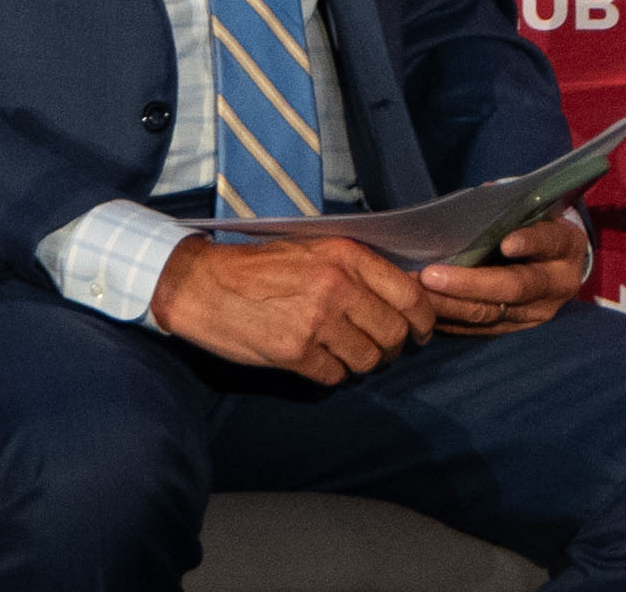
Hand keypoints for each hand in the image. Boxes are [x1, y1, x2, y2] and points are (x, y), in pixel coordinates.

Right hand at [149, 234, 433, 382]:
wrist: (202, 284)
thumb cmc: (260, 266)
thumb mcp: (314, 249)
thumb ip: (357, 268)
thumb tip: (403, 293)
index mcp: (347, 256)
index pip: (410, 295)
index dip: (423, 319)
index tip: (420, 330)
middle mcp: (338, 287)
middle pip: (394, 333)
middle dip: (392, 347)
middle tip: (380, 348)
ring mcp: (317, 321)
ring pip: (368, 359)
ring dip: (362, 363)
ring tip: (346, 354)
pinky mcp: (294, 352)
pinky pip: (335, 376)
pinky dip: (332, 374)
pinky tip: (319, 361)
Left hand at [417, 217, 587, 336]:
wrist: (557, 264)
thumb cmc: (538, 226)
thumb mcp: (536, 212)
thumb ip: (512, 208)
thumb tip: (481, 197)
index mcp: (565, 247)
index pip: (550, 242)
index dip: (530, 242)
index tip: (506, 243)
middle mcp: (556, 285)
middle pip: (514, 288)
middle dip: (469, 284)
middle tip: (430, 276)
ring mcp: (537, 313)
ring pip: (491, 313)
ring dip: (450, 305)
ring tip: (418, 293)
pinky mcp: (516, 329)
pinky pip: (480, 329)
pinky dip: (451, 320)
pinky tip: (426, 309)